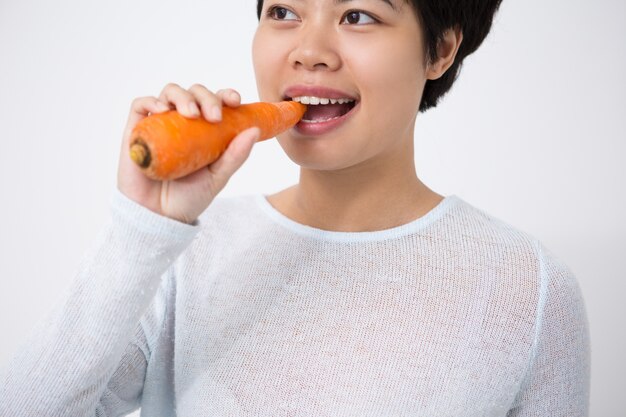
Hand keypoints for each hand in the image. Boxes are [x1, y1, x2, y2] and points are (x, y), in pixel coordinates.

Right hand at [117, 83, 259, 223]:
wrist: (159, 217)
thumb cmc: (190, 197)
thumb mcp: (218, 177)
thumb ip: (236, 155)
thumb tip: (255, 130)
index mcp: (205, 129)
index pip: (216, 101)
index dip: (225, 95)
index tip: (235, 102)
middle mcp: (183, 122)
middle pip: (194, 93)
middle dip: (207, 97)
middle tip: (214, 116)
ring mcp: (160, 124)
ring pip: (169, 92)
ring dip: (182, 96)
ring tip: (191, 114)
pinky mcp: (137, 130)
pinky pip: (140, 105)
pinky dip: (151, 101)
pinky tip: (161, 110)